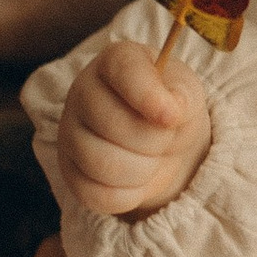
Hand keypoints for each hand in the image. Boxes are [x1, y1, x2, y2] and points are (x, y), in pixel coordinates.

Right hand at [56, 38, 212, 216]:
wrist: (165, 142)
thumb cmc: (172, 106)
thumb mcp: (187, 92)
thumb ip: (183, 95)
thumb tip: (170, 110)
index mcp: (116, 61)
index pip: (124, 72)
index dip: (149, 97)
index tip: (171, 117)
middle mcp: (83, 91)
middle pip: (113, 125)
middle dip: (154, 140)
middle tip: (165, 138)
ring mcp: (69, 132)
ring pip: (102, 163)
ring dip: (144, 170)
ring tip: (153, 158)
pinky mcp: (69, 171)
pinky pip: (96, 194)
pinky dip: (129, 195)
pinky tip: (138, 178)